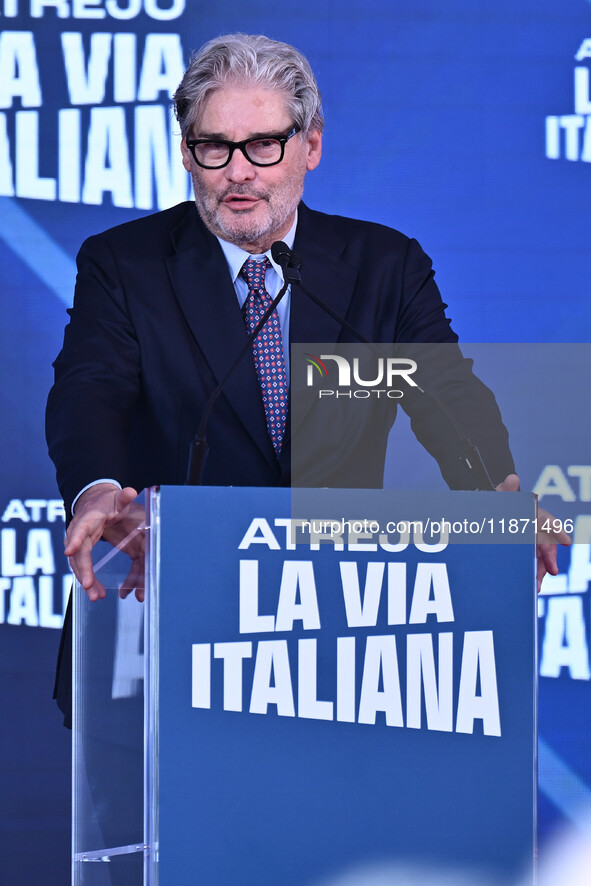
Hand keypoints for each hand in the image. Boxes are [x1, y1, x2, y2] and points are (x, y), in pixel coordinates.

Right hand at [64, 483, 143, 601]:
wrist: (95, 504)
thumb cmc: (106, 502)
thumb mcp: (117, 499)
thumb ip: (123, 497)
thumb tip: (131, 491)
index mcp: (88, 519)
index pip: (80, 529)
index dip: (75, 539)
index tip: (69, 550)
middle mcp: (79, 533)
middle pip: (78, 553)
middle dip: (83, 570)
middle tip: (89, 586)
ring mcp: (79, 544)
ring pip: (79, 565)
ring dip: (87, 581)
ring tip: (96, 596)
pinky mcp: (83, 552)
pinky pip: (84, 568)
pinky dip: (90, 580)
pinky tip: (98, 592)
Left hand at [495, 474, 571, 591]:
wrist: (484, 520)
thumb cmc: (496, 507)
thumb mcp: (498, 499)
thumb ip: (504, 490)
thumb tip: (512, 478)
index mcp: (531, 516)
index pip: (546, 522)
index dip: (556, 530)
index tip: (566, 540)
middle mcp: (534, 530)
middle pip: (546, 545)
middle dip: (549, 559)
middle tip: (552, 571)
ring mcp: (529, 544)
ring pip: (539, 559)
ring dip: (540, 572)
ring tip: (537, 586)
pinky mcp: (522, 555)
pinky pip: (531, 566)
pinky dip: (532, 575)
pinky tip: (531, 587)